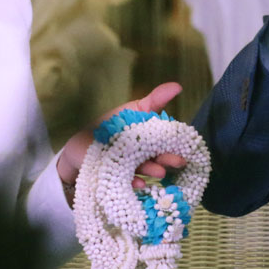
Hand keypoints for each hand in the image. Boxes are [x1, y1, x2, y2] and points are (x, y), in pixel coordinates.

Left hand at [56, 82, 184, 201]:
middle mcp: (142, 155)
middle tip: (179, 161)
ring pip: (144, 168)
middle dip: (169, 159)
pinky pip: (125, 180)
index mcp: (150, 140)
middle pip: (159, 157)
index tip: (186, 145)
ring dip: (153, 170)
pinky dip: (133, 182)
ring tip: (159, 172)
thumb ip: (156, 100)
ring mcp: (130, 167)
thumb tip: (179, 86)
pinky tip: (139, 182)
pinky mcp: (115, 177)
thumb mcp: (134, 109)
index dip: (177, 143)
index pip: (166, 141)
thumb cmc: (111, 126)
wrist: (81, 143)